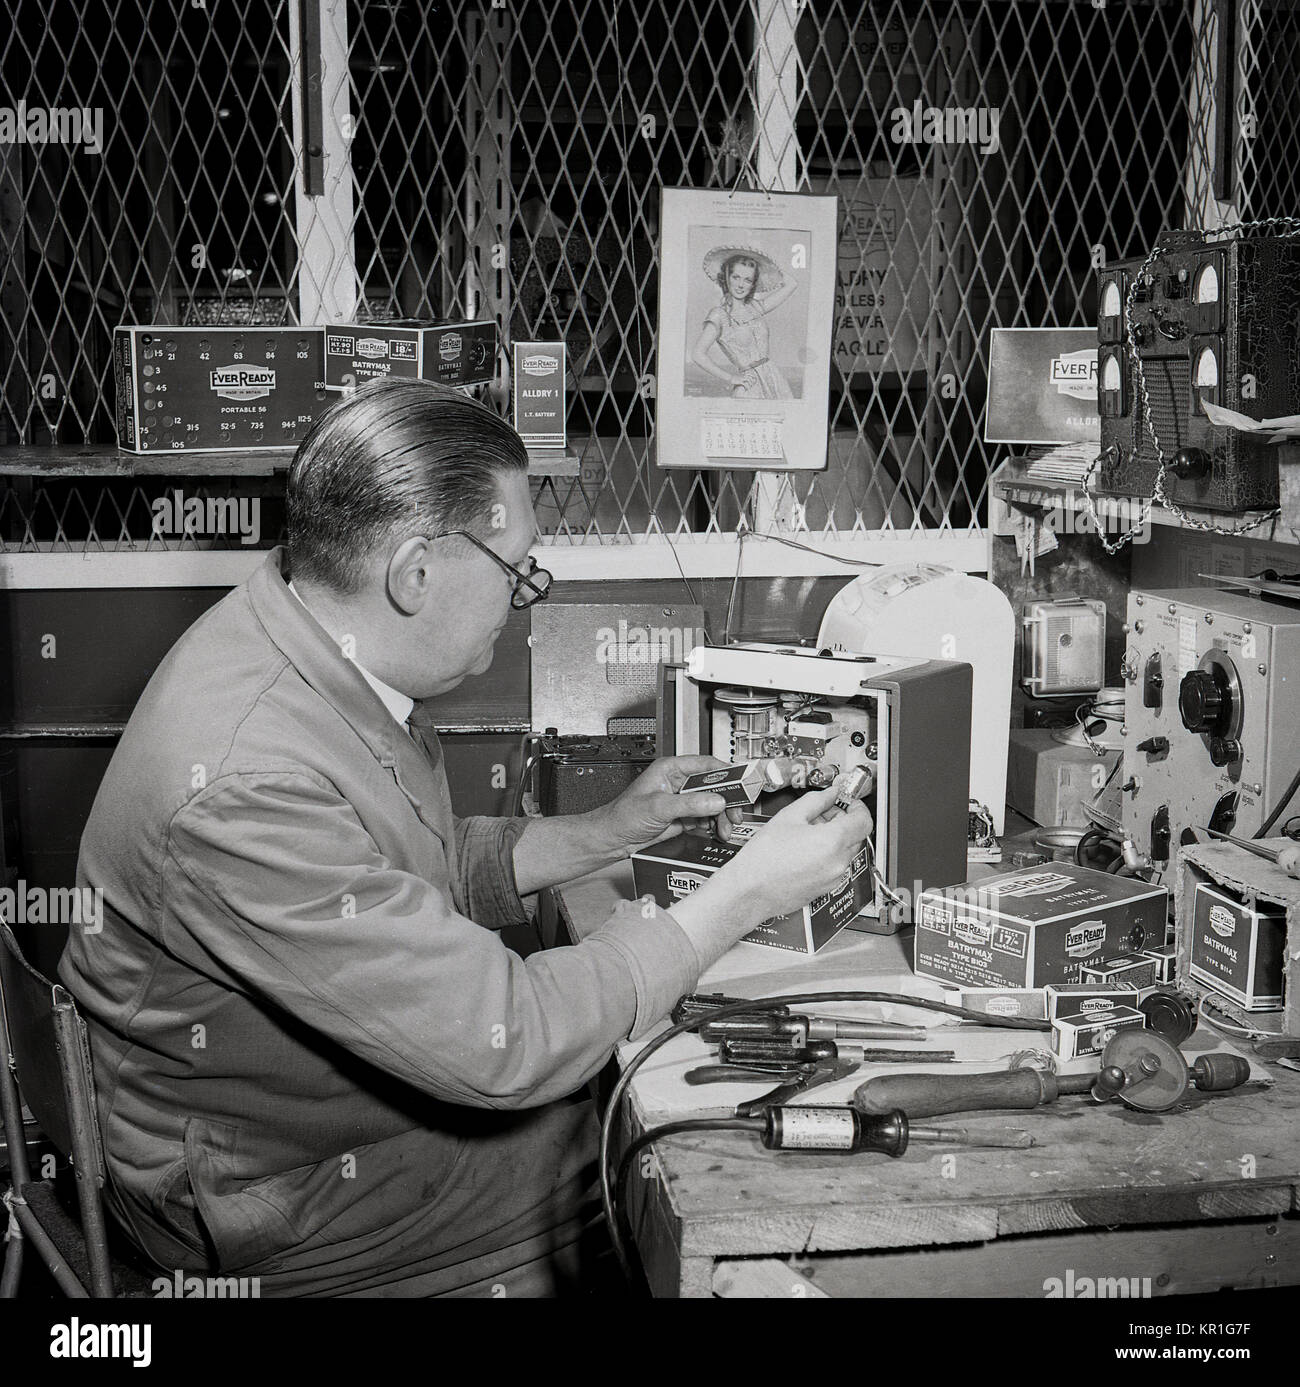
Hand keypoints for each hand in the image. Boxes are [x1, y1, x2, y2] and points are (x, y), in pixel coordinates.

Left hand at [604, 755, 743, 851]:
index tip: (741, 783)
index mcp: (671, 769)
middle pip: (714, 786)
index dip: (726, 773)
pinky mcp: (683, 816)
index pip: (706, 765)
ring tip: (725, 829)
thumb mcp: (658, 807)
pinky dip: (714, 825)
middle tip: (735, 813)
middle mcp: (679, 782)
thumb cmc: (623, 816)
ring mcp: (682, 800)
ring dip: (722, 816)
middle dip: (727, 801)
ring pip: (713, 803)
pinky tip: (716, 832)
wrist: (613, 838)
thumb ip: (688, 804)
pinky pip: (706, 817)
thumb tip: (715, 800)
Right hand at [717, 788, 872, 920]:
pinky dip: (828, 854)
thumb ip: (816, 800)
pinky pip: (835, 865)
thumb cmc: (763, 859)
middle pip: (856, 835)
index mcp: (833, 841)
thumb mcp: (788, 816)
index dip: (857, 806)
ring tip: (807, 832)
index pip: (863, 820)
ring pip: (845, 850)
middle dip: (843, 820)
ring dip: (834, 838)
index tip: (848, 801)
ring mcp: (834, 878)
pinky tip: (804, 849)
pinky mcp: (826, 888)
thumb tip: (830, 794)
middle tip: (823, 813)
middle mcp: (838, 862)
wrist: (750, 891)